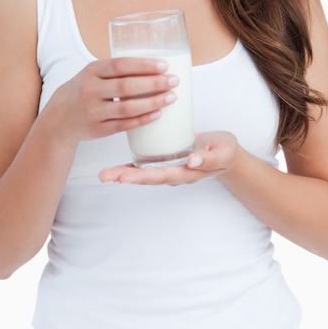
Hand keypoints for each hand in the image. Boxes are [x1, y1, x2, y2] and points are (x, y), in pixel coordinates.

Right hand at [48, 57, 178, 144]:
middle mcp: (90, 90)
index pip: (120, 65)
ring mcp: (93, 111)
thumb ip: (116, 70)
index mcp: (91, 70)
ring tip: (171, 98)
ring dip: (152, 103)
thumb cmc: (83, 90)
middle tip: (174, 81)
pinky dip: (142, 120)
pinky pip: (123, 125)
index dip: (144, 65)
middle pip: (126, 86)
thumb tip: (155, 65)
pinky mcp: (97, 129)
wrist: (58, 119)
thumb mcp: (92, 74)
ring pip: (127, 108)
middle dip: (154, 84)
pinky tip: (158, 114)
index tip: (164, 65)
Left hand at [99, 131, 237, 184]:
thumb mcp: (223, 152)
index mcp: (186, 173)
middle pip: (146, 176)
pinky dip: (130, 164)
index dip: (141, 176)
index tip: (123, 178)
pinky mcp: (164, 160)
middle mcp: (173, 173)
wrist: (224, 150)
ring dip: (123, 173)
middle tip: (105, 176)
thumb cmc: (224, 150)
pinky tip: (115, 166)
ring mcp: (167, 168)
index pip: (161, 175)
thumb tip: (191, 161)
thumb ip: (209, 158)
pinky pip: (145, 163)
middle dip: (124, 177)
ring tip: (103, 174)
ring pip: (142, 172)